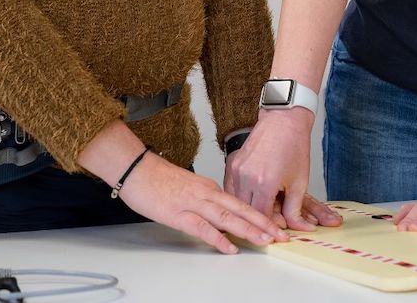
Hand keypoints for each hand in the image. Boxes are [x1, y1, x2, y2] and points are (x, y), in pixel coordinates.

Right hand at [116, 151, 288, 253]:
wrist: (134, 168)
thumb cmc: (157, 178)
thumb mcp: (188, 187)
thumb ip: (205, 200)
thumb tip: (219, 215)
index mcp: (210, 187)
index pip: (241, 202)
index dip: (260, 214)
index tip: (275, 225)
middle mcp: (206, 192)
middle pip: (241, 209)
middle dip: (264, 223)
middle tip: (281, 235)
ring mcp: (193, 202)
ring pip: (227, 217)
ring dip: (248, 230)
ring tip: (266, 241)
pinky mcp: (178, 213)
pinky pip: (202, 227)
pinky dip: (218, 238)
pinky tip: (230, 247)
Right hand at [227, 110, 339, 230]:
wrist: (283, 120)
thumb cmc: (293, 147)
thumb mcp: (299, 182)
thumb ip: (295, 209)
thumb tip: (298, 227)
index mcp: (265, 183)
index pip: (262, 217)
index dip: (270, 228)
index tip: (277, 234)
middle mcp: (246, 177)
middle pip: (246, 212)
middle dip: (257, 222)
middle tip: (267, 229)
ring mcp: (237, 170)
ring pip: (236, 201)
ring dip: (245, 211)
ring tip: (256, 217)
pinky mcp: (232, 164)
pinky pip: (231, 188)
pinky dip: (238, 198)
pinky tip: (247, 201)